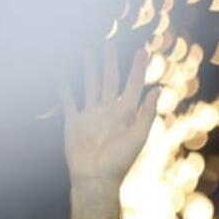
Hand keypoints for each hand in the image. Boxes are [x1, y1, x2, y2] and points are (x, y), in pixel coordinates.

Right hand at [61, 41, 158, 185]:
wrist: (95, 177)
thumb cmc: (120, 161)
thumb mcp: (138, 136)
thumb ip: (146, 113)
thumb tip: (157, 90)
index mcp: (126, 113)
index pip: (133, 84)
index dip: (138, 68)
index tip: (142, 51)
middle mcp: (109, 110)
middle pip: (109, 79)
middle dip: (110, 61)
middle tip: (109, 42)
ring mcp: (91, 114)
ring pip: (89, 84)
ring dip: (89, 68)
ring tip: (87, 50)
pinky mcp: (74, 121)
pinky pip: (68, 98)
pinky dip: (64, 85)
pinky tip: (61, 71)